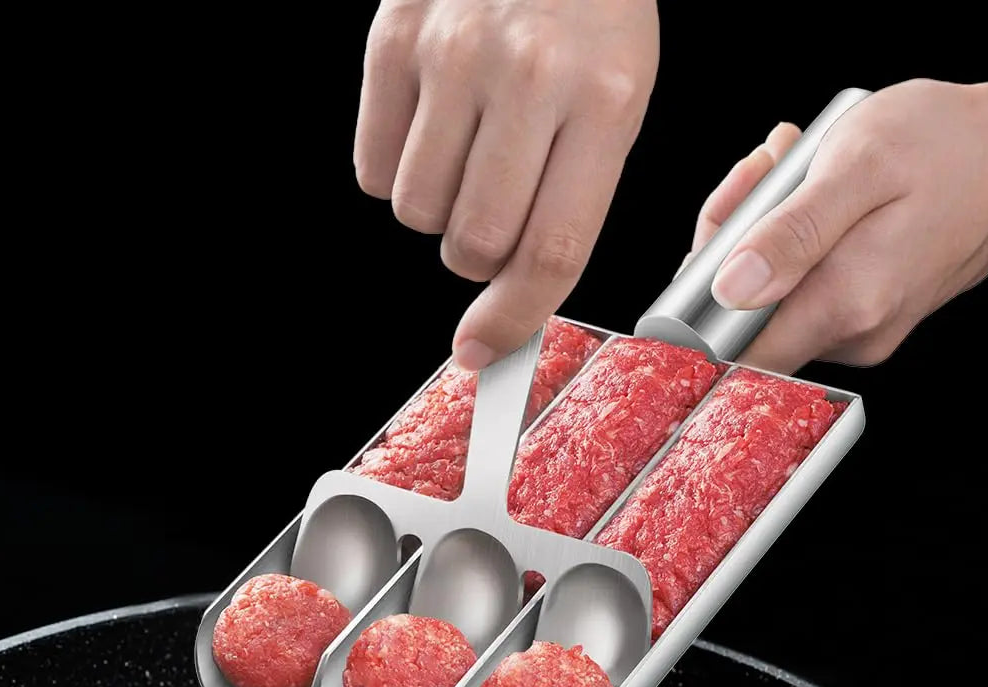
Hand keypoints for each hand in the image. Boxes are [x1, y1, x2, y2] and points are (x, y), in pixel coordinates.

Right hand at [355, 0, 658, 369]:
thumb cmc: (588, 11)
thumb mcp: (616, 98)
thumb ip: (572, 203)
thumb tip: (507, 308)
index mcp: (603, 100)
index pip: (552, 250)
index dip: (512, 319)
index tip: (481, 351)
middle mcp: (526, 75)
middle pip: (471, 244)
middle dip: (478, 249)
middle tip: (494, 202)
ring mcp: (452, 53)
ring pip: (415, 211)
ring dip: (436, 205)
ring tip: (465, 145)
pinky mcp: (392, 37)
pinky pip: (371, 166)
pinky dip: (393, 165)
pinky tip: (428, 120)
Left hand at [690, 75, 987, 375]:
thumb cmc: (946, 143)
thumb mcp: (857, 167)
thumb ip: (790, 233)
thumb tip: (729, 289)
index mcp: (844, 305)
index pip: (733, 349)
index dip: (701, 300)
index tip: (719, 234)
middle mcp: (853, 334)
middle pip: (745, 320)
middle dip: (731, 245)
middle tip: (762, 172)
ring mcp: (862, 329)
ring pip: (771, 300)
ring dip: (761, 233)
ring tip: (791, 166)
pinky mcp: (869, 313)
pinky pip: (803, 288)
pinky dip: (793, 242)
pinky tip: (809, 190)